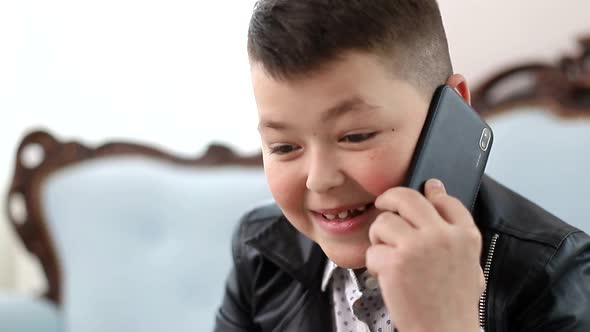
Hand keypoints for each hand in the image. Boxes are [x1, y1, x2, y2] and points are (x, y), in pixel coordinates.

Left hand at [366, 179, 484, 331]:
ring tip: (387, 252)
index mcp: (464, 235)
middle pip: (407, 197)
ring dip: (379, 236)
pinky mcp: (394, 263)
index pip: (444, 199)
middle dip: (390, 199)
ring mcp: (416, 247)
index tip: (424, 192)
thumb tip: (437, 190)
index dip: (430, 193)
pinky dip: (374, 262)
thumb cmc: (454, 303)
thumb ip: (454, 227)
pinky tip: (385, 274)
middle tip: (384, 206)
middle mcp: (441, 236)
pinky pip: (372, 249)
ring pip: (383, 222)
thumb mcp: (470, 262)